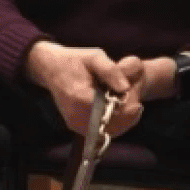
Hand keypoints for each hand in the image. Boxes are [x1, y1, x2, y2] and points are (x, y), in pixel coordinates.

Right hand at [25, 43, 146, 136]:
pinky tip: (118, 112)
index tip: (138, 104)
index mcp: (80, 98)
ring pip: (104, 133)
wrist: (51, 68)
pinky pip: (98, 132)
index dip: (126, 113)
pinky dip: (111, 125)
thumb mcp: (95, 57)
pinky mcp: (75, 125)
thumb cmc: (75, 60)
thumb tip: (126, 88)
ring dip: (121, 124)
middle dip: (126, 119)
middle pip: (108, 128)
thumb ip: (111, 71)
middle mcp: (76, 115)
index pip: (108, 115)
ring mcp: (74, 123)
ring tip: (130, 108)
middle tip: (137, 106)